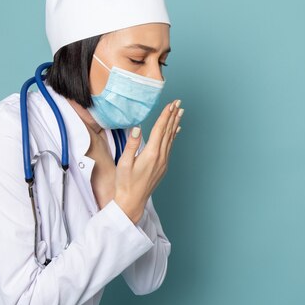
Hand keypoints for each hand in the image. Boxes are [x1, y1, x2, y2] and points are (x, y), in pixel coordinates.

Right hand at [114, 99, 183, 222]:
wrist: (132, 202)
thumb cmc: (125, 183)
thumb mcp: (124, 163)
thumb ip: (132, 144)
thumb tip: (137, 127)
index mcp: (151, 154)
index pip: (160, 129)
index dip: (165, 115)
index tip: (171, 104)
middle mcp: (160, 157)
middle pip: (168, 131)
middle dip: (173, 115)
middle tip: (178, 103)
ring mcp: (163, 162)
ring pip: (171, 138)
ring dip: (175, 124)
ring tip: (179, 112)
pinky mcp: (163, 167)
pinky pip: (170, 147)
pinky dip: (173, 136)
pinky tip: (176, 131)